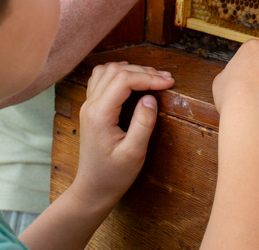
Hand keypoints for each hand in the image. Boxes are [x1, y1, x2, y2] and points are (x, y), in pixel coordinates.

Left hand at [67, 62, 175, 210]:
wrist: (93, 188)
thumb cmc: (114, 175)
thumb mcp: (134, 153)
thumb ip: (143, 124)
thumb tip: (150, 98)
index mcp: (100, 114)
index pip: (124, 81)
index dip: (149, 77)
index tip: (169, 83)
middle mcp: (90, 105)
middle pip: (116, 71)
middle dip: (144, 72)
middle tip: (167, 79)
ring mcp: (88, 105)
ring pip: (107, 71)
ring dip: (131, 69)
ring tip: (153, 77)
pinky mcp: (91, 108)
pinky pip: (100, 79)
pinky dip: (117, 73)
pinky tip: (132, 80)